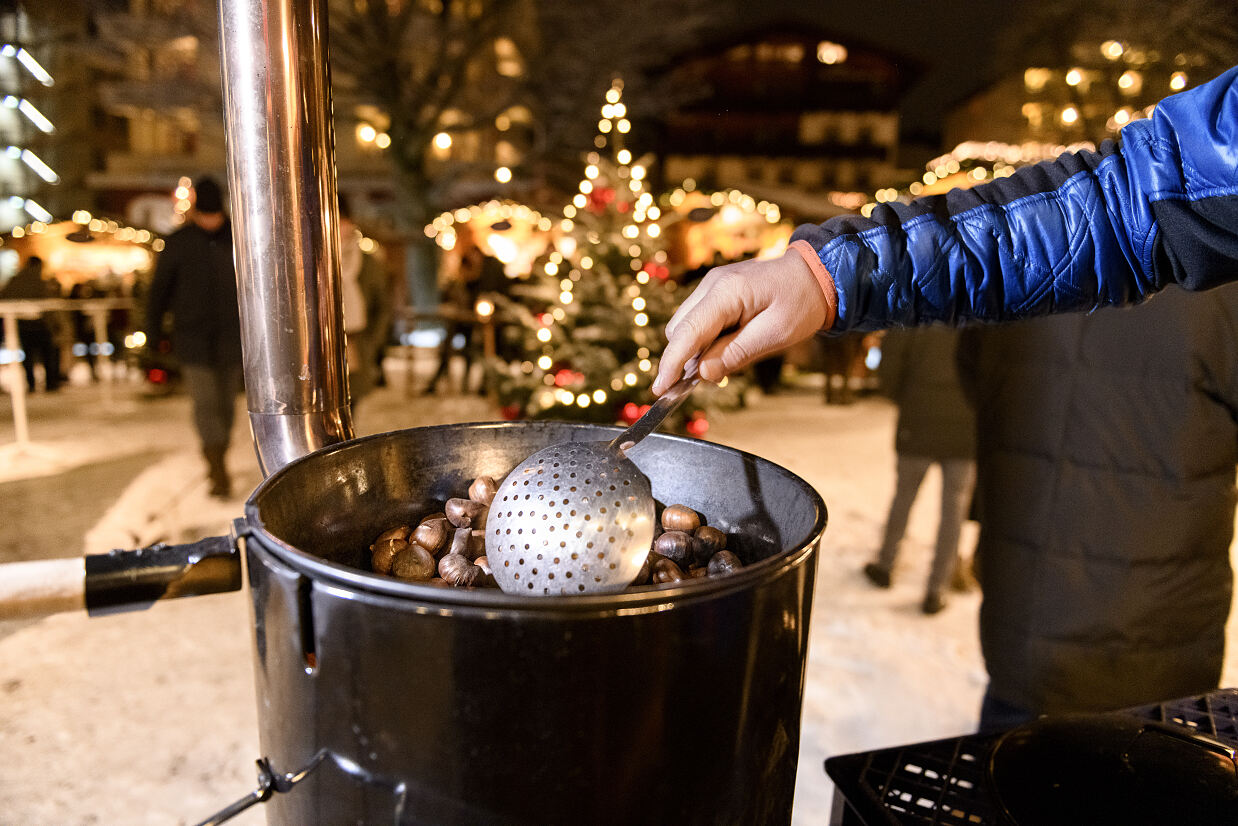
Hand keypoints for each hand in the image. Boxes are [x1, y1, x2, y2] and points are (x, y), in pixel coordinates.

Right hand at [652, 248, 829, 393]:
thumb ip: (737, 353)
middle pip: (679, 330)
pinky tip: (727, 345)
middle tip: (710, 378)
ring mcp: (711, 285)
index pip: (688, 332)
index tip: (660, 390)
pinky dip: (704, 338)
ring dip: (696, 349)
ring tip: (727, 360)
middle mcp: (712, 284)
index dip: (671, 363)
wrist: (814, 275)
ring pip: (685, 325)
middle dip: (685, 358)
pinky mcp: (715, 290)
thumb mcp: (776, 334)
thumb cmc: (800, 302)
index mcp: (727, 292)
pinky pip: (697, 319)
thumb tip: (703, 373)